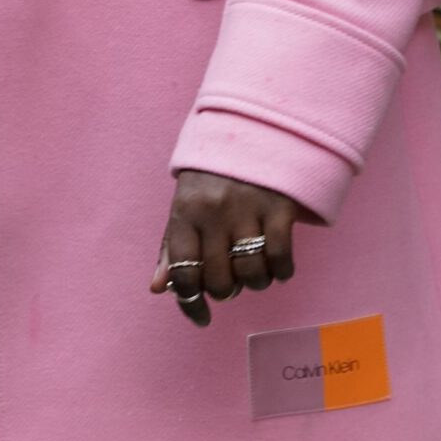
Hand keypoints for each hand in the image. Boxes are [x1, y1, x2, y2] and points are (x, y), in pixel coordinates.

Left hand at [149, 170, 320, 326]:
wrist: (253, 125)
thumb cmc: (213, 174)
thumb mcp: (185, 202)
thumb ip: (171, 247)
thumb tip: (159, 288)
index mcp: (185, 211)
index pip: (183, 273)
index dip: (191, 304)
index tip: (202, 316)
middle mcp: (214, 211)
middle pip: (219, 280)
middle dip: (226, 291)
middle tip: (231, 281)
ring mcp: (249, 208)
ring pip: (252, 274)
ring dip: (255, 283)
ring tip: (254, 271)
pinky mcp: (280, 205)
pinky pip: (281, 258)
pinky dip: (281, 271)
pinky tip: (278, 266)